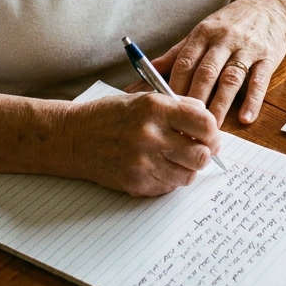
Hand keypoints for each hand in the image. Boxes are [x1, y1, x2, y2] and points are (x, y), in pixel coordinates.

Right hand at [57, 91, 219, 196]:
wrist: (73, 137)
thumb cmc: (111, 116)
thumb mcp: (144, 99)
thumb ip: (179, 107)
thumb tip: (209, 124)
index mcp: (155, 108)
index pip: (204, 123)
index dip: (212, 131)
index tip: (210, 135)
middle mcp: (150, 135)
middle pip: (201, 154)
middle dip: (205, 153)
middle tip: (199, 150)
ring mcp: (142, 162)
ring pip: (188, 175)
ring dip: (187, 168)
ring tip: (175, 158)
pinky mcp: (136, 183)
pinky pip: (169, 186)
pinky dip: (169, 178)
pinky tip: (156, 166)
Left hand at [158, 0, 285, 125]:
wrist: (272, 6)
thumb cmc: (232, 22)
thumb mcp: (203, 31)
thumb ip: (177, 53)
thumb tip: (148, 72)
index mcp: (203, 34)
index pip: (185, 62)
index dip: (175, 87)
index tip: (167, 111)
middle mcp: (224, 39)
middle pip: (206, 72)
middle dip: (195, 100)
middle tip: (186, 125)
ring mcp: (247, 48)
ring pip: (231, 78)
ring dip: (220, 104)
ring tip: (212, 127)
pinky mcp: (268, 56)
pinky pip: (259, 80)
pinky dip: (253, 100)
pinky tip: (246, 118)